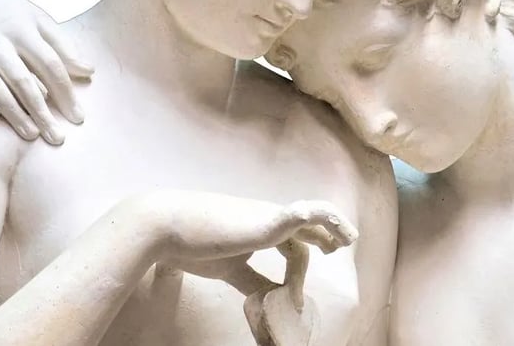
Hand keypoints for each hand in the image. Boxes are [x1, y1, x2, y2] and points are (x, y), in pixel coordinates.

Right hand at [0, 0, 92, 144]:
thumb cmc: (8, 17)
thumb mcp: (37, 20)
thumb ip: (63, 46)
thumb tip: (89, 71)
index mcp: (22, 27)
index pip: (50, 64)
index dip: (65, 92)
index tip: (78, 117)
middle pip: (23, 79)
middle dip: (42, 111)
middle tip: (57, 138)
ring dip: (13, 112)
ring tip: (32, 134)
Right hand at [145, 191, 353, 314]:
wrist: (166, 227)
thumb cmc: (190, 245)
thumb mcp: (229, 268)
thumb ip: (250, 280)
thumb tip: (268, 299)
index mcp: (254, 227)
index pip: (286, 242)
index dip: (296, 268)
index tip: (295, 297)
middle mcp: (264, 217)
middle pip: (303, 228)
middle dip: (323, 236)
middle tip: (339, 247)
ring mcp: (267, 217)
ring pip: (311, 219)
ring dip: (331, 227)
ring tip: (347, 239)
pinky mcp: (268, 222)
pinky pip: (304, 214)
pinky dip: (322, 217)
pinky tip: (334, 228)